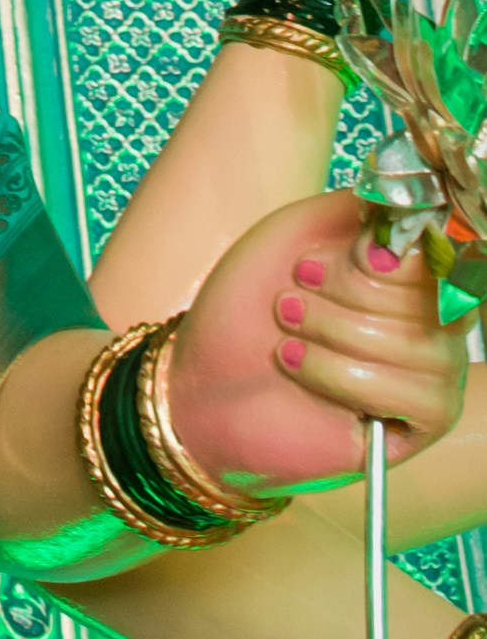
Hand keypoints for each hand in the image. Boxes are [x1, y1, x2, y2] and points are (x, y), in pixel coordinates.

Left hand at [171, 192, 469, 496]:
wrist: (200, 375)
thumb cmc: (246, 306)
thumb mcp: (294, 233)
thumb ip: (359, 212)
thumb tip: (419, 216)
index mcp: (410, 272)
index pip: (438, 252)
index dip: (377, 255)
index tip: (310, 264)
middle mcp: (434, 320)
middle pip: (430, 296)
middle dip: (345, 294)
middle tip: (289, 300)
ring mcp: (431, 374)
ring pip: (421, 344)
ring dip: (334, 332)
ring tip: (286, 334)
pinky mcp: (416, 426)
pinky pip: (413, 394)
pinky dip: (343, 375)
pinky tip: (298, 366)